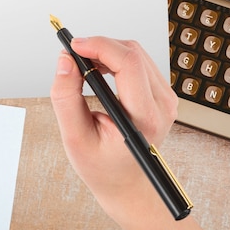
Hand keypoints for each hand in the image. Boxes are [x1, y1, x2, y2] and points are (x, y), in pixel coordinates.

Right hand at [50, 37, 199, 229]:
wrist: (125, 183)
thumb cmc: (101, 166)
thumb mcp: (75, 138)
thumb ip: (66, 98)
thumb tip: (65, 61)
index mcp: (145, 118)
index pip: (129, 64)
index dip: (99, 46)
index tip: (74, 45)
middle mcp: (162, 104)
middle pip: (132, 53)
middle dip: (99, 46)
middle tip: (73, 55)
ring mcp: (165, 98)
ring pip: (135, 53)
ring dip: (106, 51)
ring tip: (83, 65)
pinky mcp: (160, 93)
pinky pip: (138, 62)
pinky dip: (115, 59)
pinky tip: (98, 70)